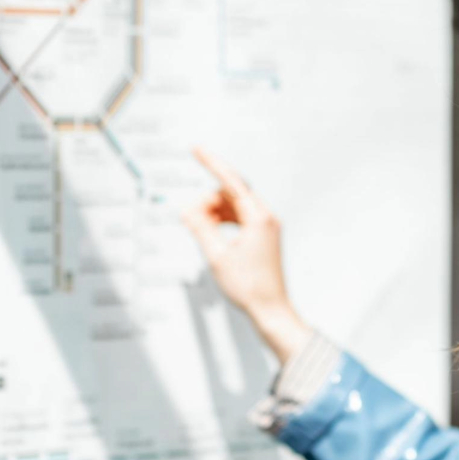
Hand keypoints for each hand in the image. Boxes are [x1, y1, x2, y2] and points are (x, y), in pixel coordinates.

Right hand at [180, 147, 311, 363]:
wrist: (271, 310)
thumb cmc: (249, 287)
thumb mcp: (217, 257)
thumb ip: (201, 228)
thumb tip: (186, 210)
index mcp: (259, 218)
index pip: (232, 181)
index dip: (212, 163)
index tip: (196, 149)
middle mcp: (267, 218)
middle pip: (231, 194)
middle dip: (208, 201)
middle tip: (189, 219)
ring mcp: (267, 227)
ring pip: (235, 206)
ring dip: (215, 212)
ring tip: (200, 230)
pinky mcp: (265, 236)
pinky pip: (241, 218)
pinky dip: (224, 221)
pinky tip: (212, 233)